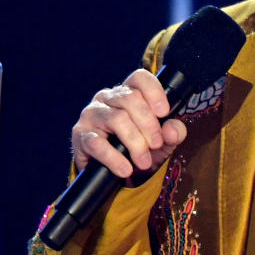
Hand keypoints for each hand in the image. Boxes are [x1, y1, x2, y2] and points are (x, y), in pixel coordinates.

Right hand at [71, 68, 186, 177]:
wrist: (112, 176)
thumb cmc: (137, 151)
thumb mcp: (161, 144)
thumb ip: (172, 134)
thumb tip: (173, 129)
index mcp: (128, 93)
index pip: (139, 78)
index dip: (154, 92)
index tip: (164, 112)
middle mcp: (107, 99)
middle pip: (131, 99)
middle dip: (149, 125)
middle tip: (157, 145)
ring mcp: (92, 115)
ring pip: (117, 119)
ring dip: (135, 142)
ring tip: (143, 162)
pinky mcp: (81, 135)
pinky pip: (97, 143)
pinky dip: (114, 158)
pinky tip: (125, 169)